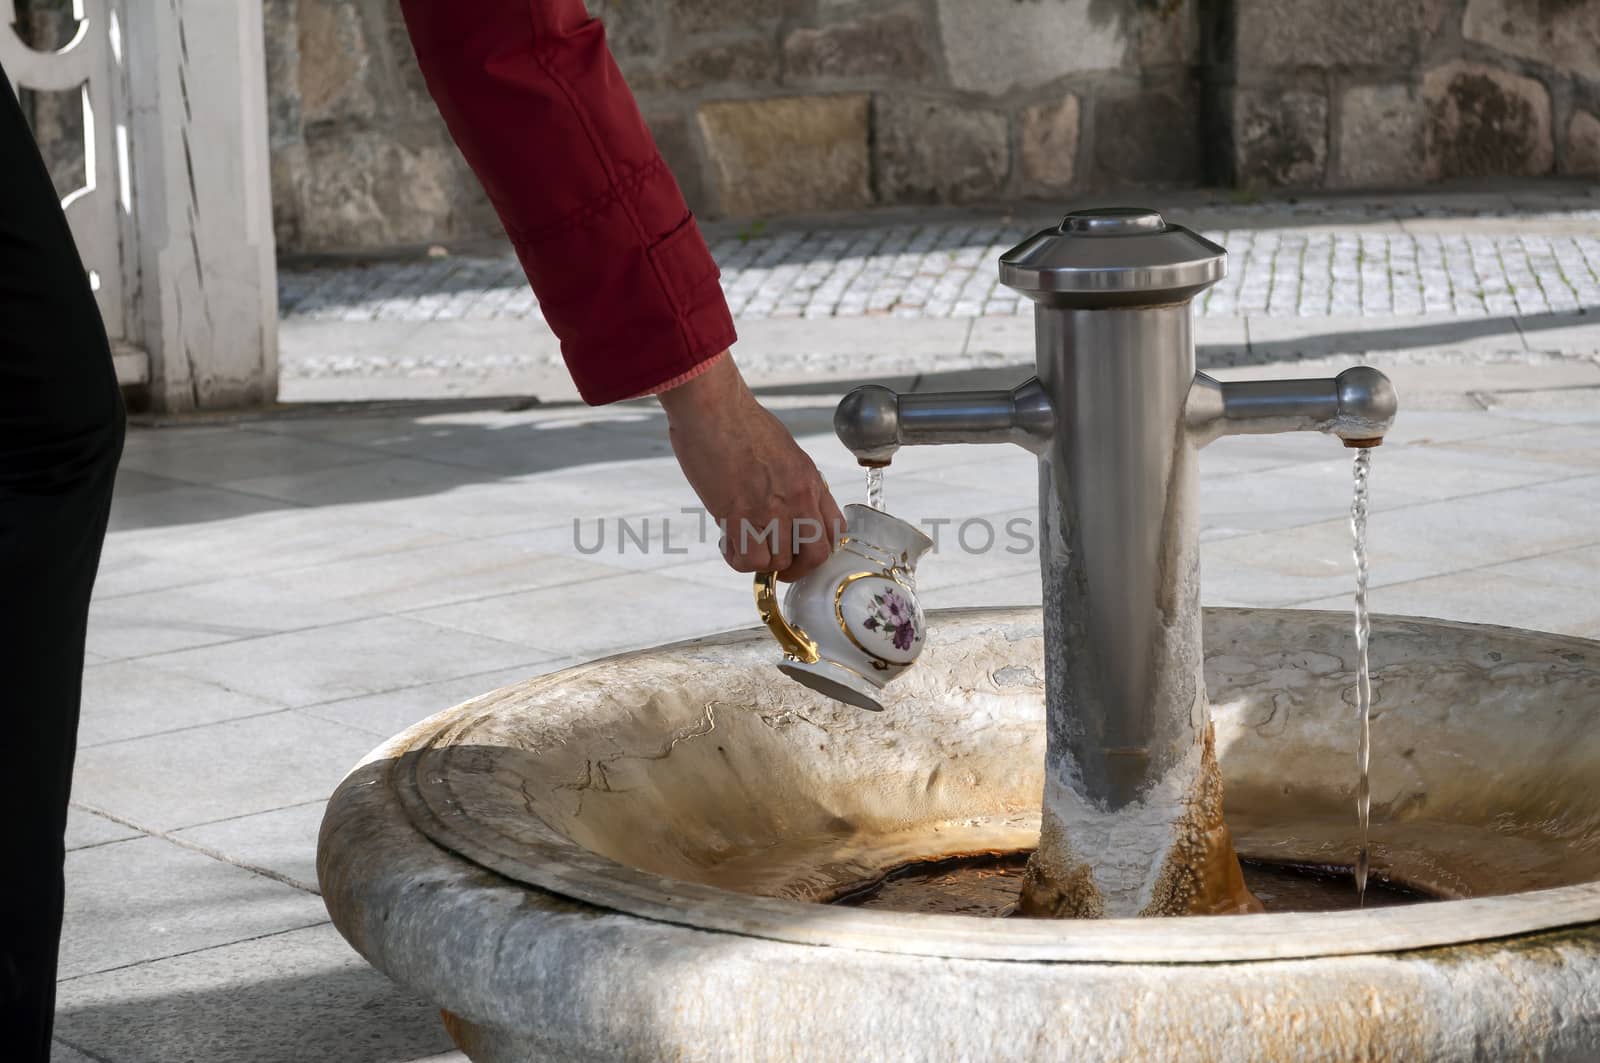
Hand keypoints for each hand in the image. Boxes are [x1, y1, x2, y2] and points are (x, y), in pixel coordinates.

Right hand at [658, 354, 845, 580]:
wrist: (713, 409)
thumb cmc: (742, 422)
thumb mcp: (785, 452)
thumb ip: (792, 483)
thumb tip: (786, 508)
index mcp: (811, 481)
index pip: (834, 532)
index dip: (819, 549)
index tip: (802, 551)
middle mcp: (796, 499)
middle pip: (812, 557)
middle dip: (795, 568)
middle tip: (776, 563)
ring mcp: (768, 510)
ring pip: (775, 562)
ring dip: (759, 561)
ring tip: (742, 543)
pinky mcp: (738, 516)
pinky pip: (746, 559)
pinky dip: (736, 559)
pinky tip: (727, 542)